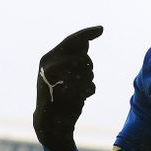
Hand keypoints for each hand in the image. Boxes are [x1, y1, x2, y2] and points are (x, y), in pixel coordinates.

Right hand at [33, 26, 103, 150]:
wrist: (50, 122)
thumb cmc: (60, 95)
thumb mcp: (65, 73)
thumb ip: (74, 57)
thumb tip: (86, 42)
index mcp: (49, 57)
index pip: (72, 40)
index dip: (87, 33)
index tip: (101, 29)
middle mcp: (49, 63)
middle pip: (83, 57)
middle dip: (88, 68)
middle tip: (80, 79)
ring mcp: (55, 76)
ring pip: (87, 71)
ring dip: (87, 81)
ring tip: (77, 90)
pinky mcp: (63, 90)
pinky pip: (87, 85)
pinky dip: (87, 92)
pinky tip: (79, 97)